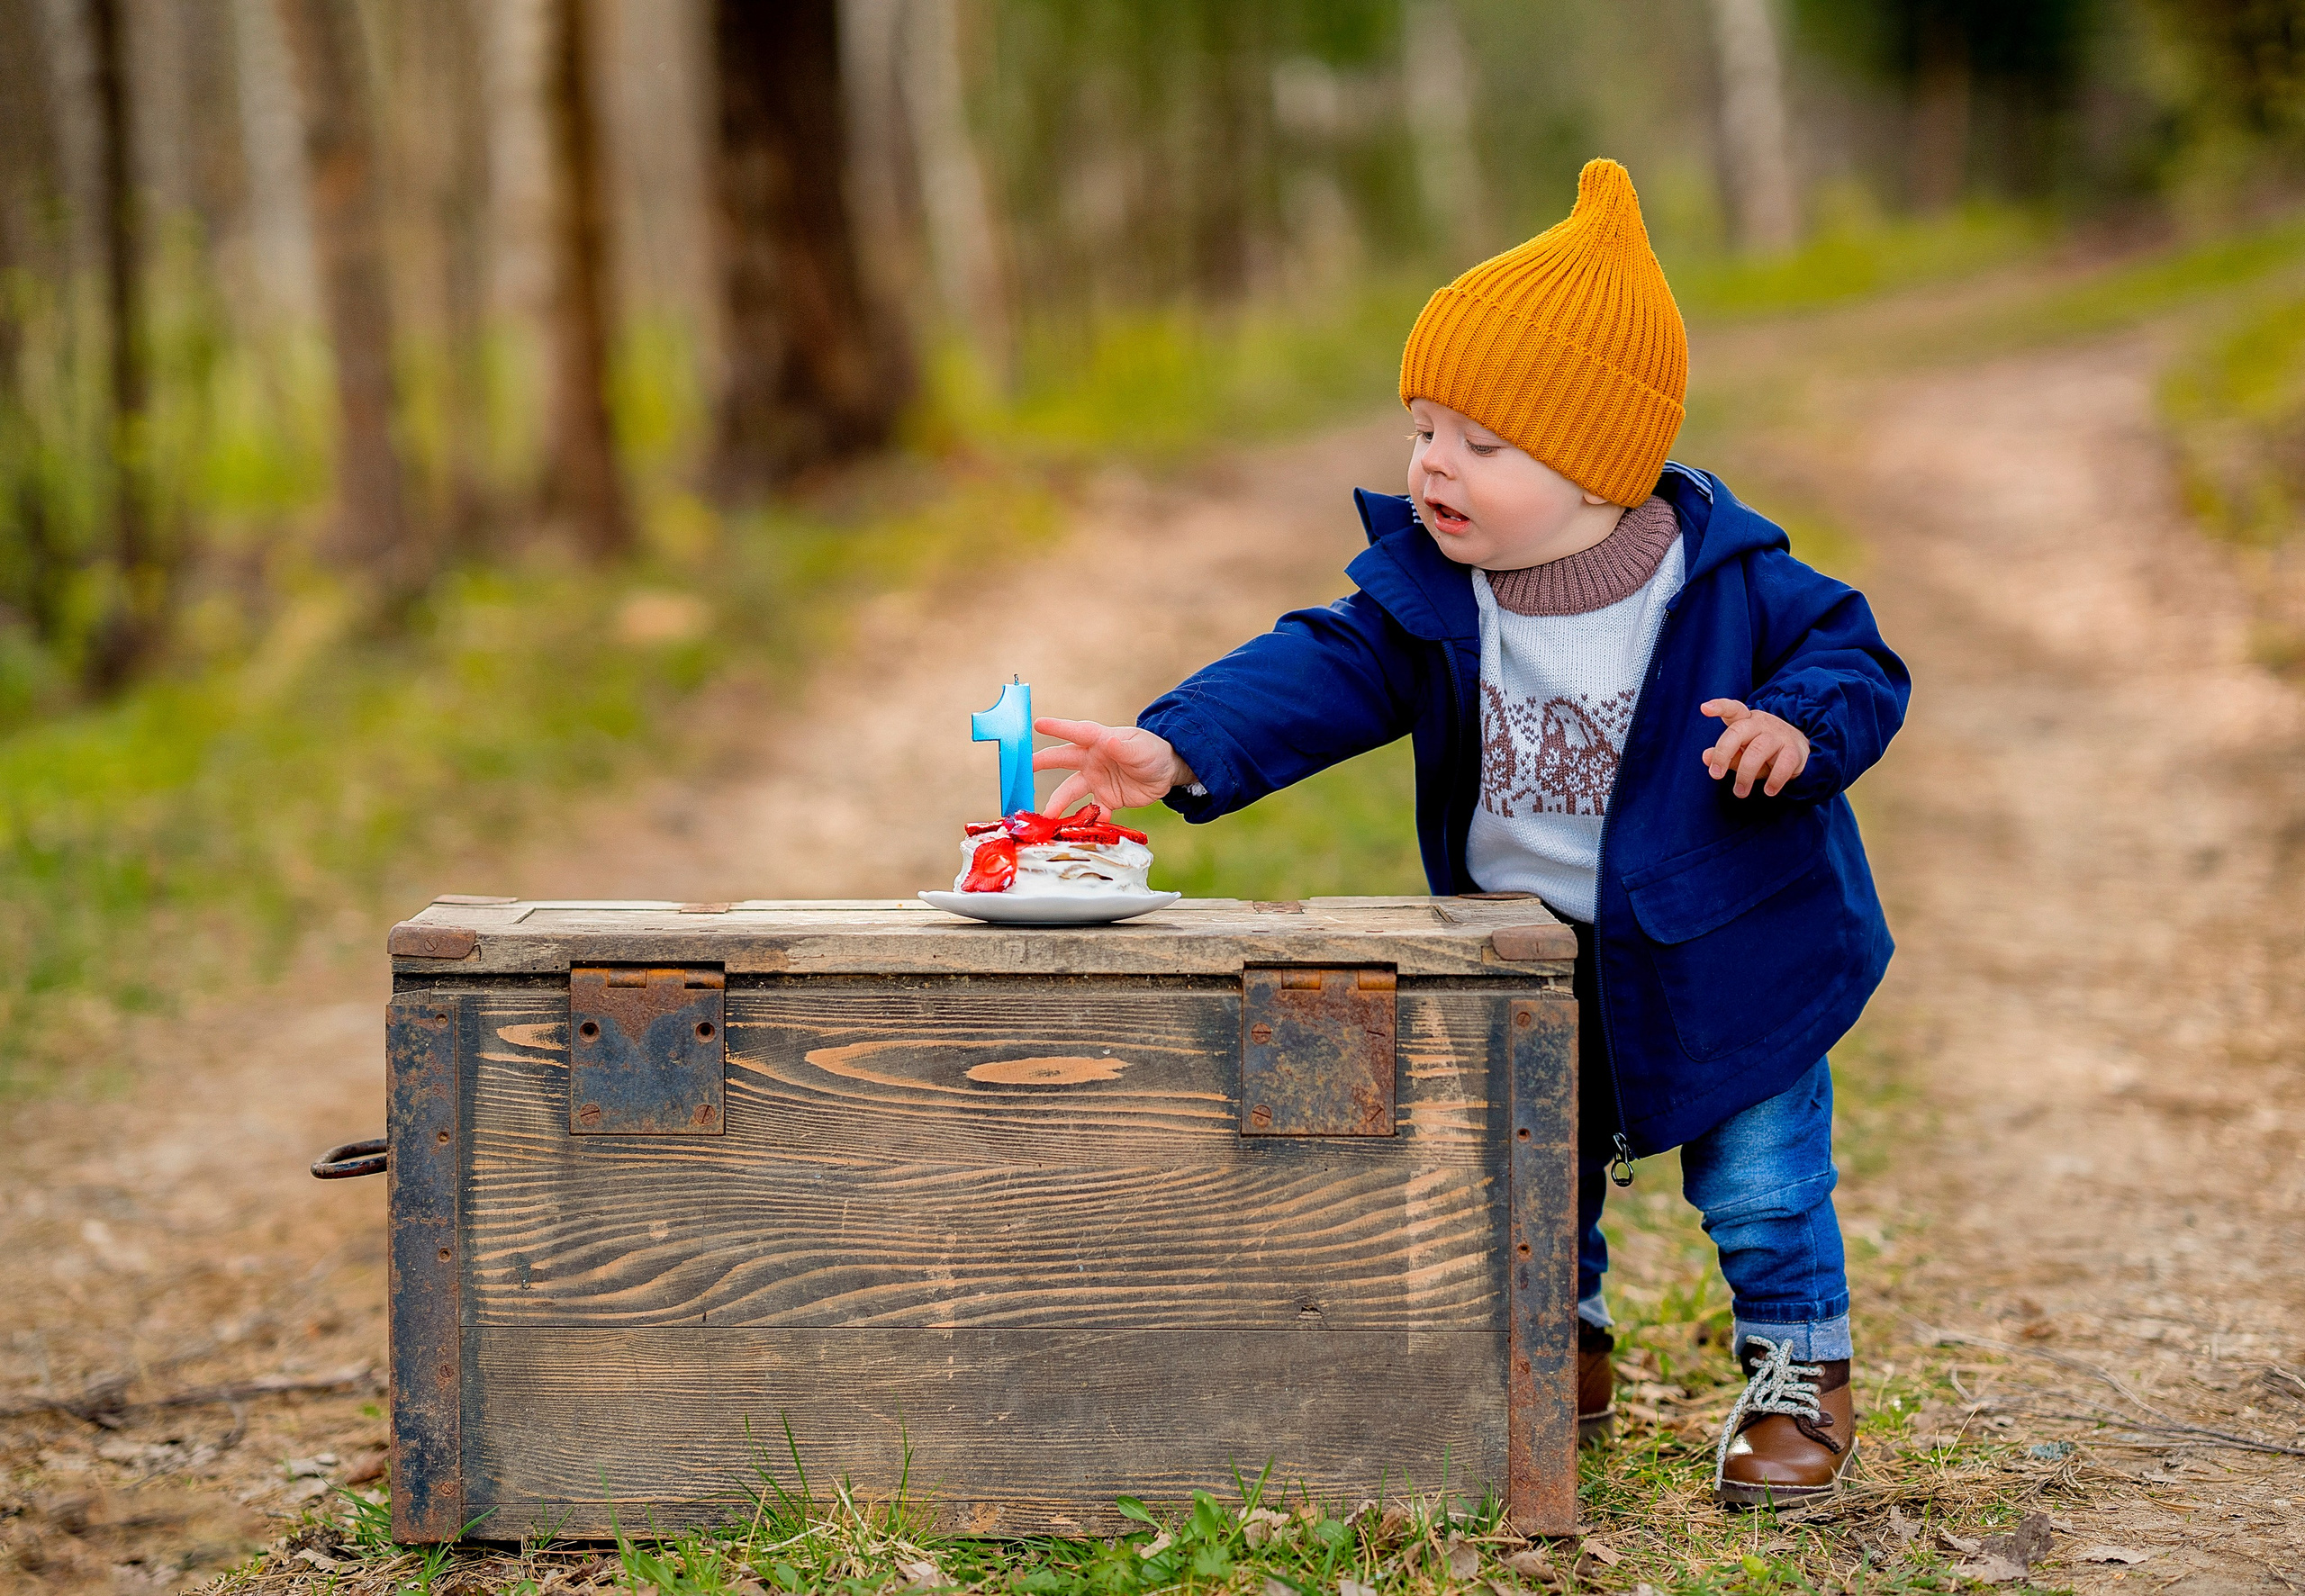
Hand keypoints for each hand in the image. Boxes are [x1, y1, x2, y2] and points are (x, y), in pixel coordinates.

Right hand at [1032, 718, 1193, 813]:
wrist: (1166, 773)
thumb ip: (1124, 748)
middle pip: (1062, 760)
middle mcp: (1092, 759)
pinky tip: (1076, 831)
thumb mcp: (1141, 749)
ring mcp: (1096, 780)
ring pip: (1071, 791)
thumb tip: (1108, 741)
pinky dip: (1085, 821)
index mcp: (1100, 741)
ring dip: (1058, 803)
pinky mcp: (1106, 799)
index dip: (1058, 728)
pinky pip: (1092, 812)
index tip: (1038, 725)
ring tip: (1047, 816)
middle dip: (1042, 764)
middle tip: (1023, 769)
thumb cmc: (1153, 751)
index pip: (1076, 732)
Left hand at [1700, 700, 1808, 797]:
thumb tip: (1706, 757)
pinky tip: (1769, 791)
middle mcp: (1761, 724)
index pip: (1733, 709)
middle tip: (1715, 775)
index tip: (1704, 708)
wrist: (1801, 750)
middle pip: (1738, 731)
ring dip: (1746, 774)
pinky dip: (1775, 780)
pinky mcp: (1794, 750)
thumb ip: (1726, 755)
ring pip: (1758, 750)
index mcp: (1745, 720)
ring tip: (1740, 792)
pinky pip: (1783, 764)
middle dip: (1723, 754)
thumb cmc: (1764, 751)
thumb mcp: (1743, 752)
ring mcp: (1779, 735)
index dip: (1720, 707)